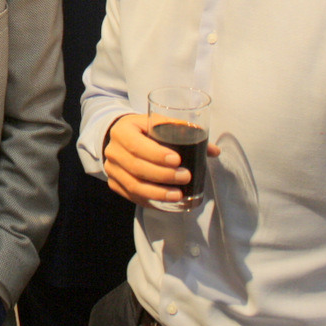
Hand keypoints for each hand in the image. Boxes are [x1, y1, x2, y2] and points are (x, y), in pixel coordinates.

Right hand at [102, 113, 219, 208]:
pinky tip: (167, 202)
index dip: (156, 155)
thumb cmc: (144, 130)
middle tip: (185, 177)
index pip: (137, 145)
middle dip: (163, 175)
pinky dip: (151, 201)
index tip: (177, 160)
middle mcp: (112, 150)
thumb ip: (183, 132)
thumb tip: (213, 150)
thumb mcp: (158, 123)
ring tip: (178, 195)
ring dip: (158, 193)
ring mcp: (111, 169)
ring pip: (133, 185)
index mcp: (122, 131)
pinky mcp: (114, 183)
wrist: (121, 138)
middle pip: (136, 167)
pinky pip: (132, 196)